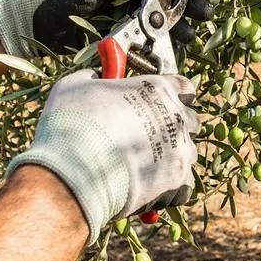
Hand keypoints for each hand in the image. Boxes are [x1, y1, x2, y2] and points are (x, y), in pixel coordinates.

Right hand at [5, 69, 198, 242]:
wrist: (74, 172)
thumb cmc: (71, 123)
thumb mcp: (74, 86)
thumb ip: (93, 77)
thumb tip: (95, 77)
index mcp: (156, 89)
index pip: (184, 86)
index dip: (173, 94)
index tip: (160, 102)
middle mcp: (175, 117)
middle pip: (189, 119)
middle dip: (174, 125)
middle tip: (149, 134)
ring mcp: (180, 149)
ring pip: (187, 150)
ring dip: (172, 154)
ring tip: (145, 163)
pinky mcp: (177, 180)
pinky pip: (182, 181)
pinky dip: (169, 183)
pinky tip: (148, 183)